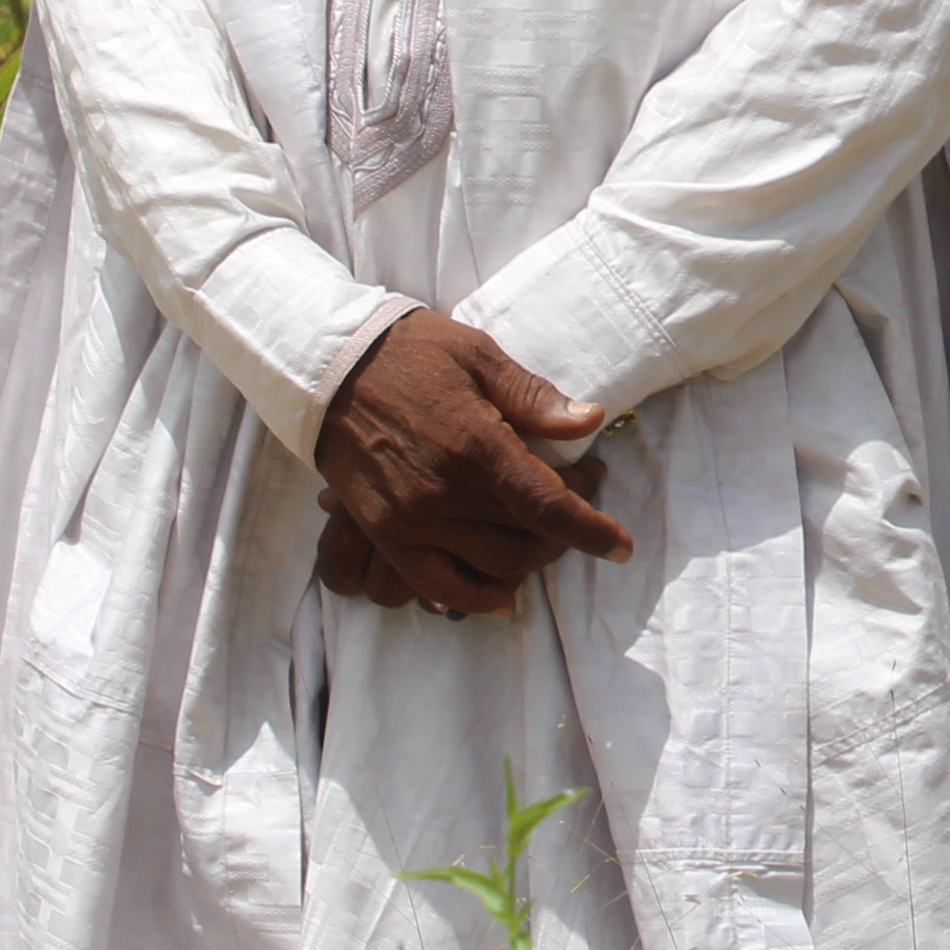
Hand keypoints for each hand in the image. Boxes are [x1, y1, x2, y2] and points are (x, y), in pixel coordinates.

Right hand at [308, 310, 625, 618]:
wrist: (328, 367)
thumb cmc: (410, 353)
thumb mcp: (478, 355)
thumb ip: (533, 397)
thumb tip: (588, 421)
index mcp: (475, 444)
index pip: (548, 507)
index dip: (592, 532)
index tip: (620, 546)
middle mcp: (444, 492)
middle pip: (526, 540)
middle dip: (568, 533)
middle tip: (582, 503)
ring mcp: (411, 519)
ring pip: (492, 566)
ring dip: (531, 561)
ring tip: (545, 536)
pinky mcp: (385, 533)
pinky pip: (436, 585)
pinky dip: (475, 597)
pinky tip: (503, 594)